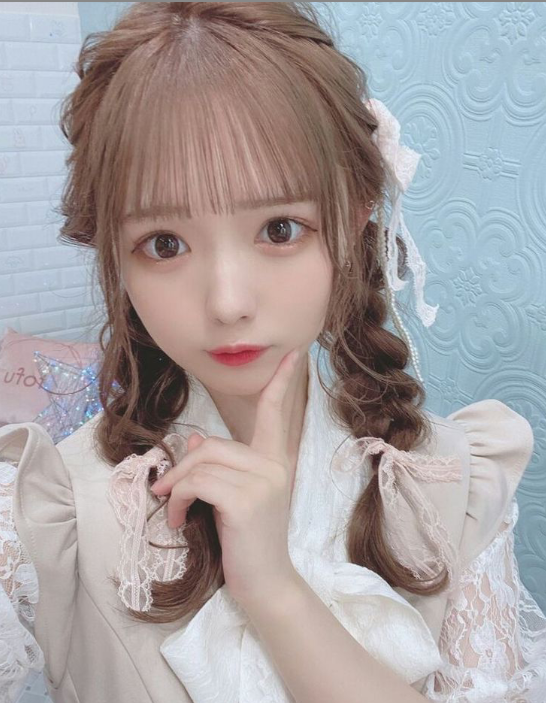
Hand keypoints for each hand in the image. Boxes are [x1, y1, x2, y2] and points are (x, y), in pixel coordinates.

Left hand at [150, 348, 301, 607]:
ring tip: (175, 511)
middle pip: (211, 444)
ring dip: (175, 488)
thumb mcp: (233, 496)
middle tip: (166, 492)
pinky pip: (197, 484)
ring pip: (200, 463)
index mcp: (275, 460)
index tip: (290, 354)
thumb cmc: (248, 539)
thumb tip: (193, 438)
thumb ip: (219, 464)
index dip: (281, 382)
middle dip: (181, 467)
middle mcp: (274, 465)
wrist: (266, 583)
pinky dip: (178, 500)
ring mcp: (263, 482)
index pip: (276, 413)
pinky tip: (180, 521)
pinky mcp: (246, 501)